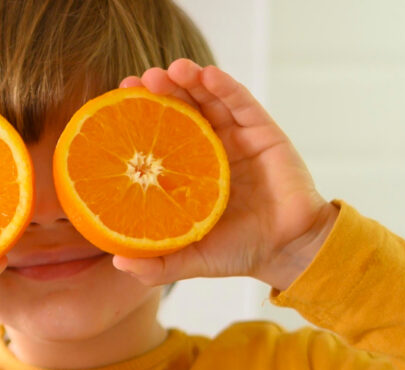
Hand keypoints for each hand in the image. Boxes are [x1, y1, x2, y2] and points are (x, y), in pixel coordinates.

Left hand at [114, 59, 337, 290]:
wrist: (287, 252)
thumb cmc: (239, 253)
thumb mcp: (191, 260)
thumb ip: (157, 265)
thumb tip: (118, 262)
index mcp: (191, 172)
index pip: (161, 136)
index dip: (141, 117)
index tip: (117, 102)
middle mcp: (212, 149)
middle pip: (183, 109)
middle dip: (162, 91)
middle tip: (141, 80)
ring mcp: (238, 138)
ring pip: (210, 100)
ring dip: (190, 80)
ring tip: (171, 69)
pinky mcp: (264, 133)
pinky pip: (242, 103)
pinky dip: (224, 87)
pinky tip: (207, 75)